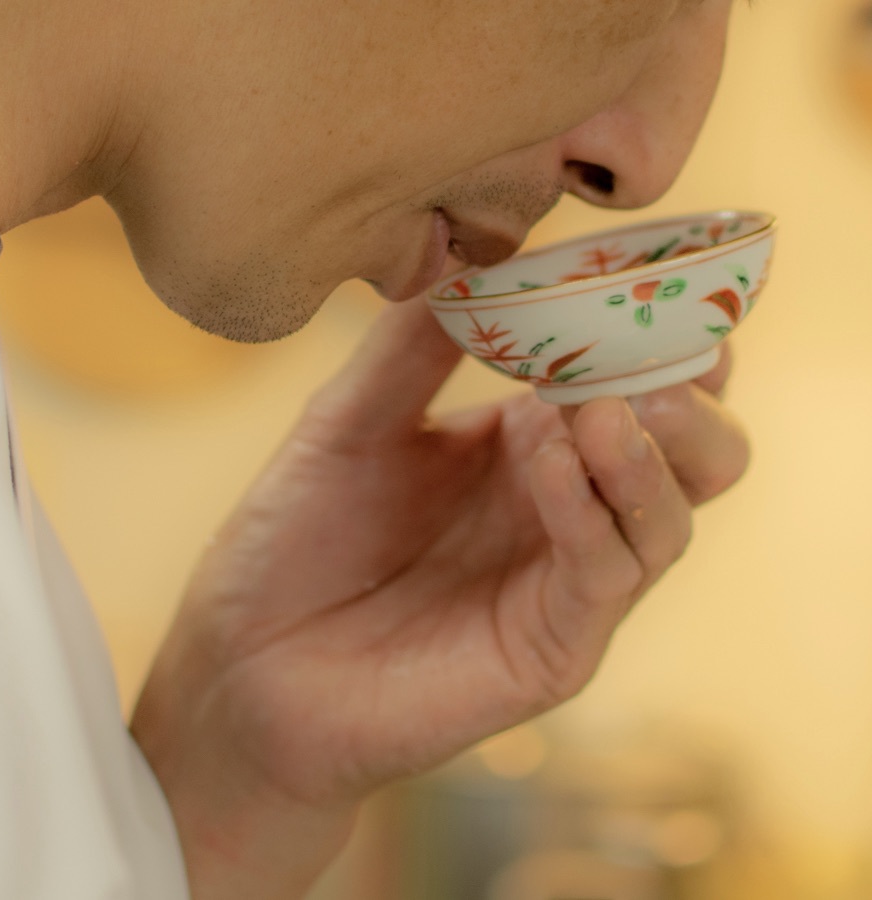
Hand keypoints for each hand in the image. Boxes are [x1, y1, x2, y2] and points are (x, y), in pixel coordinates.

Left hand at [132, 296, 748, 899]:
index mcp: (521, 446)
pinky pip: (610, 570)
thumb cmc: (290, 543)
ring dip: (652, 444)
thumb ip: (415, 347)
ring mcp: (564, 579)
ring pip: (673, 509)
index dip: (644, 327)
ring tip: (603, 400)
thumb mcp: (346, 423)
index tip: (631, 267)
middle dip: (683, 387)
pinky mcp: (554, 646)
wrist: (243, 663)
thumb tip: (476, 255)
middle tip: (651, 338)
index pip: (629, 379)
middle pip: (690, 446)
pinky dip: (592, 505)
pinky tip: (544, 452)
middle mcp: (560, 508)